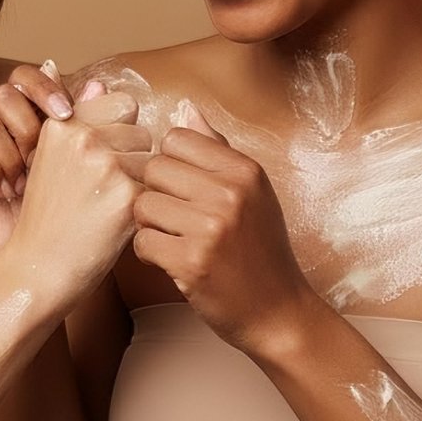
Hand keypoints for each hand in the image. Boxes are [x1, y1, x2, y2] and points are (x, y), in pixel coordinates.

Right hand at [0, 60, 80, 269]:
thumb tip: (100, 86)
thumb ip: (85, 125)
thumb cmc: (54, 214)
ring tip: (24, 186)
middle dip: (29, 129)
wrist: (28, 261)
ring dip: (11, 158)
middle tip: (41, 162)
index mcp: (17, 114)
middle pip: (3, 94)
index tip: (67, 114)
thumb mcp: (76, 166)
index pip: (25, 77)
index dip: (45, 88)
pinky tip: (4, 193)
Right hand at [5, 94, 151, 296]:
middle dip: (132, 160)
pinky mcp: (127, 197)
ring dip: (141, 184)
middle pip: (142, 132)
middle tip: (100, 193)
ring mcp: (106, 165)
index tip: (96, 164)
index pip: (122, 104)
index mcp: (64, 124)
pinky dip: (144, 210)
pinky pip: (157, 191)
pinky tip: (116, 225)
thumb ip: (78, 119)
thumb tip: (98, 82)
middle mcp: (83, 138)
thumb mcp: (50, 160)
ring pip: (154, 161)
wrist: (37, 269)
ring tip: (107, 208)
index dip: (118, 134)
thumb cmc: (48, 217)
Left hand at [130, 99, 319, 354]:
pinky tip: (170, 260)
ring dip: (149, 224)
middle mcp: (230, 192)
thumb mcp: (253, 193)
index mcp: (245, 170)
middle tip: (174, 218)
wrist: (278, 312)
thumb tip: (186, 108)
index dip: (170, 163)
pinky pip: (142, 240)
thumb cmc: (261, 251)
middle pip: (154, 168)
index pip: (176, 138)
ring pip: (142, 204)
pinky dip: (148, 253)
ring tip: (173, 239)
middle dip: (155, 193)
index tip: (182, 188)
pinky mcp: (192, 261)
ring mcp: (211, 227)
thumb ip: (217, 150)